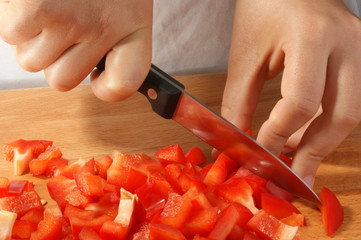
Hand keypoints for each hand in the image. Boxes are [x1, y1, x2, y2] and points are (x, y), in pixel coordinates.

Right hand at [0, 0, 152, 101]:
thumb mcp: (124, 2)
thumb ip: (116, 41)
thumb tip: (98, 79)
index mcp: (132, 25)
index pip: (125, 82)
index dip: (108, 88)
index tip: (99, 79)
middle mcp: (104, 28)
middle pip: (61, 80)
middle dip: (56, 57)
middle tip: (62, 24)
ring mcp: (69, 19)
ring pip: (31, 60)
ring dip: (33, 36)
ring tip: (49, 3)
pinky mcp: (34, 8)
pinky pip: (12, 35)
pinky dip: (16, 17)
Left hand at [222, 0, 360, 185]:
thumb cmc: (260, 9)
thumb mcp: (244, 56)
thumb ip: (239, 102)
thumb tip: (239, 142)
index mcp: (312, 37)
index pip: (301, 103)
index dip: (279, 135)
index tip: (261, 154)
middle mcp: (347, 43)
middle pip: (341, 115)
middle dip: (314, 152)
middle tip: (293, 176)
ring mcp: (359, 48)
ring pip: (351, 112)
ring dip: (323, 140)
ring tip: (294, 156)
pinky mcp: (358, 55)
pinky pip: (349, 100)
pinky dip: (326, 123)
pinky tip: (304, 134)